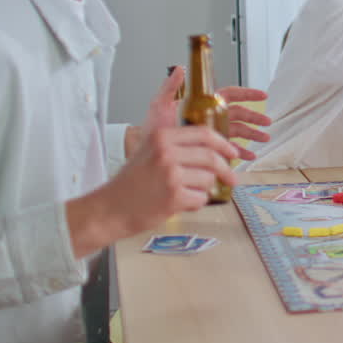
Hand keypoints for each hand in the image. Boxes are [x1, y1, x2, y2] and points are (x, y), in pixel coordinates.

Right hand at [67, 123, 238, 258]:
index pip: (205, 134)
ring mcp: (171, 175)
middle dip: (226, 169)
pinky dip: (196, 203)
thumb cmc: (131, 182)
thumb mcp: (149, 151)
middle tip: (231, 177)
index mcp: (162, 137)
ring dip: (205, 188)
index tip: (232, 153)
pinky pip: (201, 198)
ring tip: (189, 192)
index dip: (224, 144)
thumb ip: (177, 145)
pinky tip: (181, 203)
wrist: (110, 209)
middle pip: (212, 156)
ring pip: (208, 179)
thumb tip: (213, 146)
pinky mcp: (174, 197)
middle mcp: (167, 152)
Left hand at [125, 70, 270, 160]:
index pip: (229, 96)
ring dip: (252, 135)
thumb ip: (171, 87)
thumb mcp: (160, 106)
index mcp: (202, 105)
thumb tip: (180, 68)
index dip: (247, 95)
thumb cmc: (153, 132)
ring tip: (264, 139)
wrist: (150, 155)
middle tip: (267, 123)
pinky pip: (230, 150)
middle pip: (238, 115)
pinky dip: (241, 153)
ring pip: (238, 132)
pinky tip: (248, 156)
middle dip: (254, 118)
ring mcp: (211, 134)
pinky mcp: (209, 149)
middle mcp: (209, 118)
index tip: (262, 95)